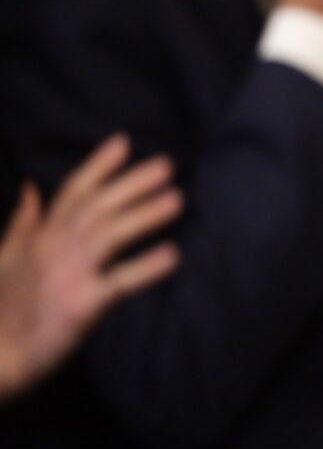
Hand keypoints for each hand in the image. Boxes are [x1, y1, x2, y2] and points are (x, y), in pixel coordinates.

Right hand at [0, 135, 181, 400]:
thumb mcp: (4, 257)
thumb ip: (23, 222)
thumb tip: (32, 186)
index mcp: (39, 236)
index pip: (72, 191)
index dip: (99, 166)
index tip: (125, 142)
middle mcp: (53, 248)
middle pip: (98, 207)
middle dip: (133, 183)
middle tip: (168, 165)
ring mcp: (67, 275)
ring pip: (110, 236)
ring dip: (145, 215)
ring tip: (178, 199)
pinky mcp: (80, 307)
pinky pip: (119, 283)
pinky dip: (146, 268)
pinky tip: (173, 256)